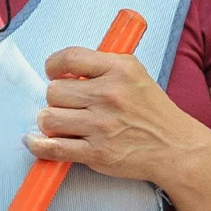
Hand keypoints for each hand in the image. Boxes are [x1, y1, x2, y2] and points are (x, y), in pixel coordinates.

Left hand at [24, 46, 209, 184]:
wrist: (174, 148)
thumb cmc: (152, 112)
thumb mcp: (135, 74)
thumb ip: (100, 67)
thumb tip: (61, 70)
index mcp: (120, 69)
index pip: (70, 57)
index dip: (53, 65)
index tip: (53, 73)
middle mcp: (110, 95)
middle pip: (54, 90)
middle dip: (55, 98)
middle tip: (67, 105)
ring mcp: (102, 125)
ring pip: (49, 118)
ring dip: (50, 122)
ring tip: (62, 123)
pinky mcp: (97, 152)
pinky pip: (53, 147)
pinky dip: (39, 145)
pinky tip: (36, 141)